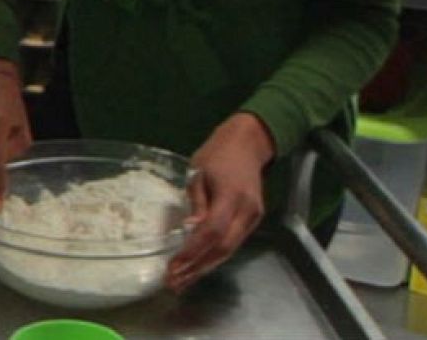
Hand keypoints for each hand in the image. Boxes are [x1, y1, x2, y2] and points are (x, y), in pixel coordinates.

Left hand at [166, 112, 275, 292]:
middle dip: (197, 268)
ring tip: (182, 281)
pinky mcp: (254, 220)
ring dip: (205, 267)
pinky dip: (215, 257)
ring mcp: (254, 217)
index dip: (192, 251)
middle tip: (174, 283)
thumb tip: (189, 229)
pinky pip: (233, 244)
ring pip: (229, 250)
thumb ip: (197, 202)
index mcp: (232, 196)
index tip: (172, 266)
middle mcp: (247, 211)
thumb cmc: (218, 153)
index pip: (212, 231)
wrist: (247, 144)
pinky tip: (198, 266)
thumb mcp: (198, 171)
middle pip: (223, 248)